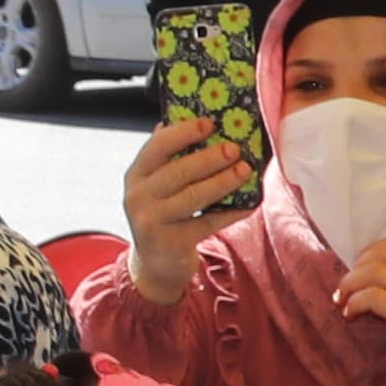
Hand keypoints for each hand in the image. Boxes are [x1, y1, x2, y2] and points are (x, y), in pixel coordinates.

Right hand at [118, 113, 254, 300]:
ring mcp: (153, 221)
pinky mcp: (172, 242)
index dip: (184, 132)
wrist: (155, 264)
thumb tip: (190, 121)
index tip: (209, 123)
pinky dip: (231, 212)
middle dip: (209, 158)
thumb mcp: (155, 187)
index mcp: (136, 175)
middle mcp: (138, 197)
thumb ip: (167, 158)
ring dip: (223, 181)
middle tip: (234, 149)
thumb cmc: (162, 215)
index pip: (157, 146)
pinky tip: (249, 204)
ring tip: (244, 170)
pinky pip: (208, 222)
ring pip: (194, 196)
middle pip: (178, 171)